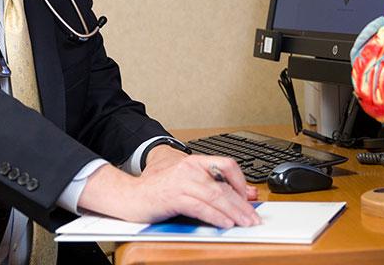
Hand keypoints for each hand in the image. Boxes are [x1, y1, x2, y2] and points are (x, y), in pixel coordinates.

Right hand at [78, 154, 261, 227]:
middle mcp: (189, 168)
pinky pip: (200, 207)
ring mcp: (181, 181)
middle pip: (224, 185)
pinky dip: (215, 216)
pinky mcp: (173, 197)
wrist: (129, 194)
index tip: (250, 197)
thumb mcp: (187, 181)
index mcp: (194, 161)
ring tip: (245, 222)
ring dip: (234, 211)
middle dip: (242, 203)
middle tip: (254, 217)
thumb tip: (243, 193)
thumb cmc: (157, 188)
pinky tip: (225, 223)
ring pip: (215, 196)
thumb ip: (212, 184)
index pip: (227, 164)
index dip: (241, 181)